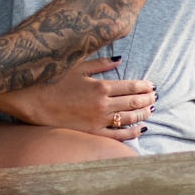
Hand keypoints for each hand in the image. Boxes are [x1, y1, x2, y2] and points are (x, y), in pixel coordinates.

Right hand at [27, 54, 157, 153]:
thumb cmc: (58, 83)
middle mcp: (103, 104)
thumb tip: (119, 59)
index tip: (151, 86)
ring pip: (129, 118)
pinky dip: (132, 132)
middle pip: (133, 102)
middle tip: (154, 97)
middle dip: (147, 99)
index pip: (131, 86)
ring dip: (143, 114)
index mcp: (101, 86)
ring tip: (150, 110)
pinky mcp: (94, 133)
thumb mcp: (79, 68)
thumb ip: (101, 64)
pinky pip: (118, 135)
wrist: (40, 104)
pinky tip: (140, 129)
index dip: (144, 86)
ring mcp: (99, 120)